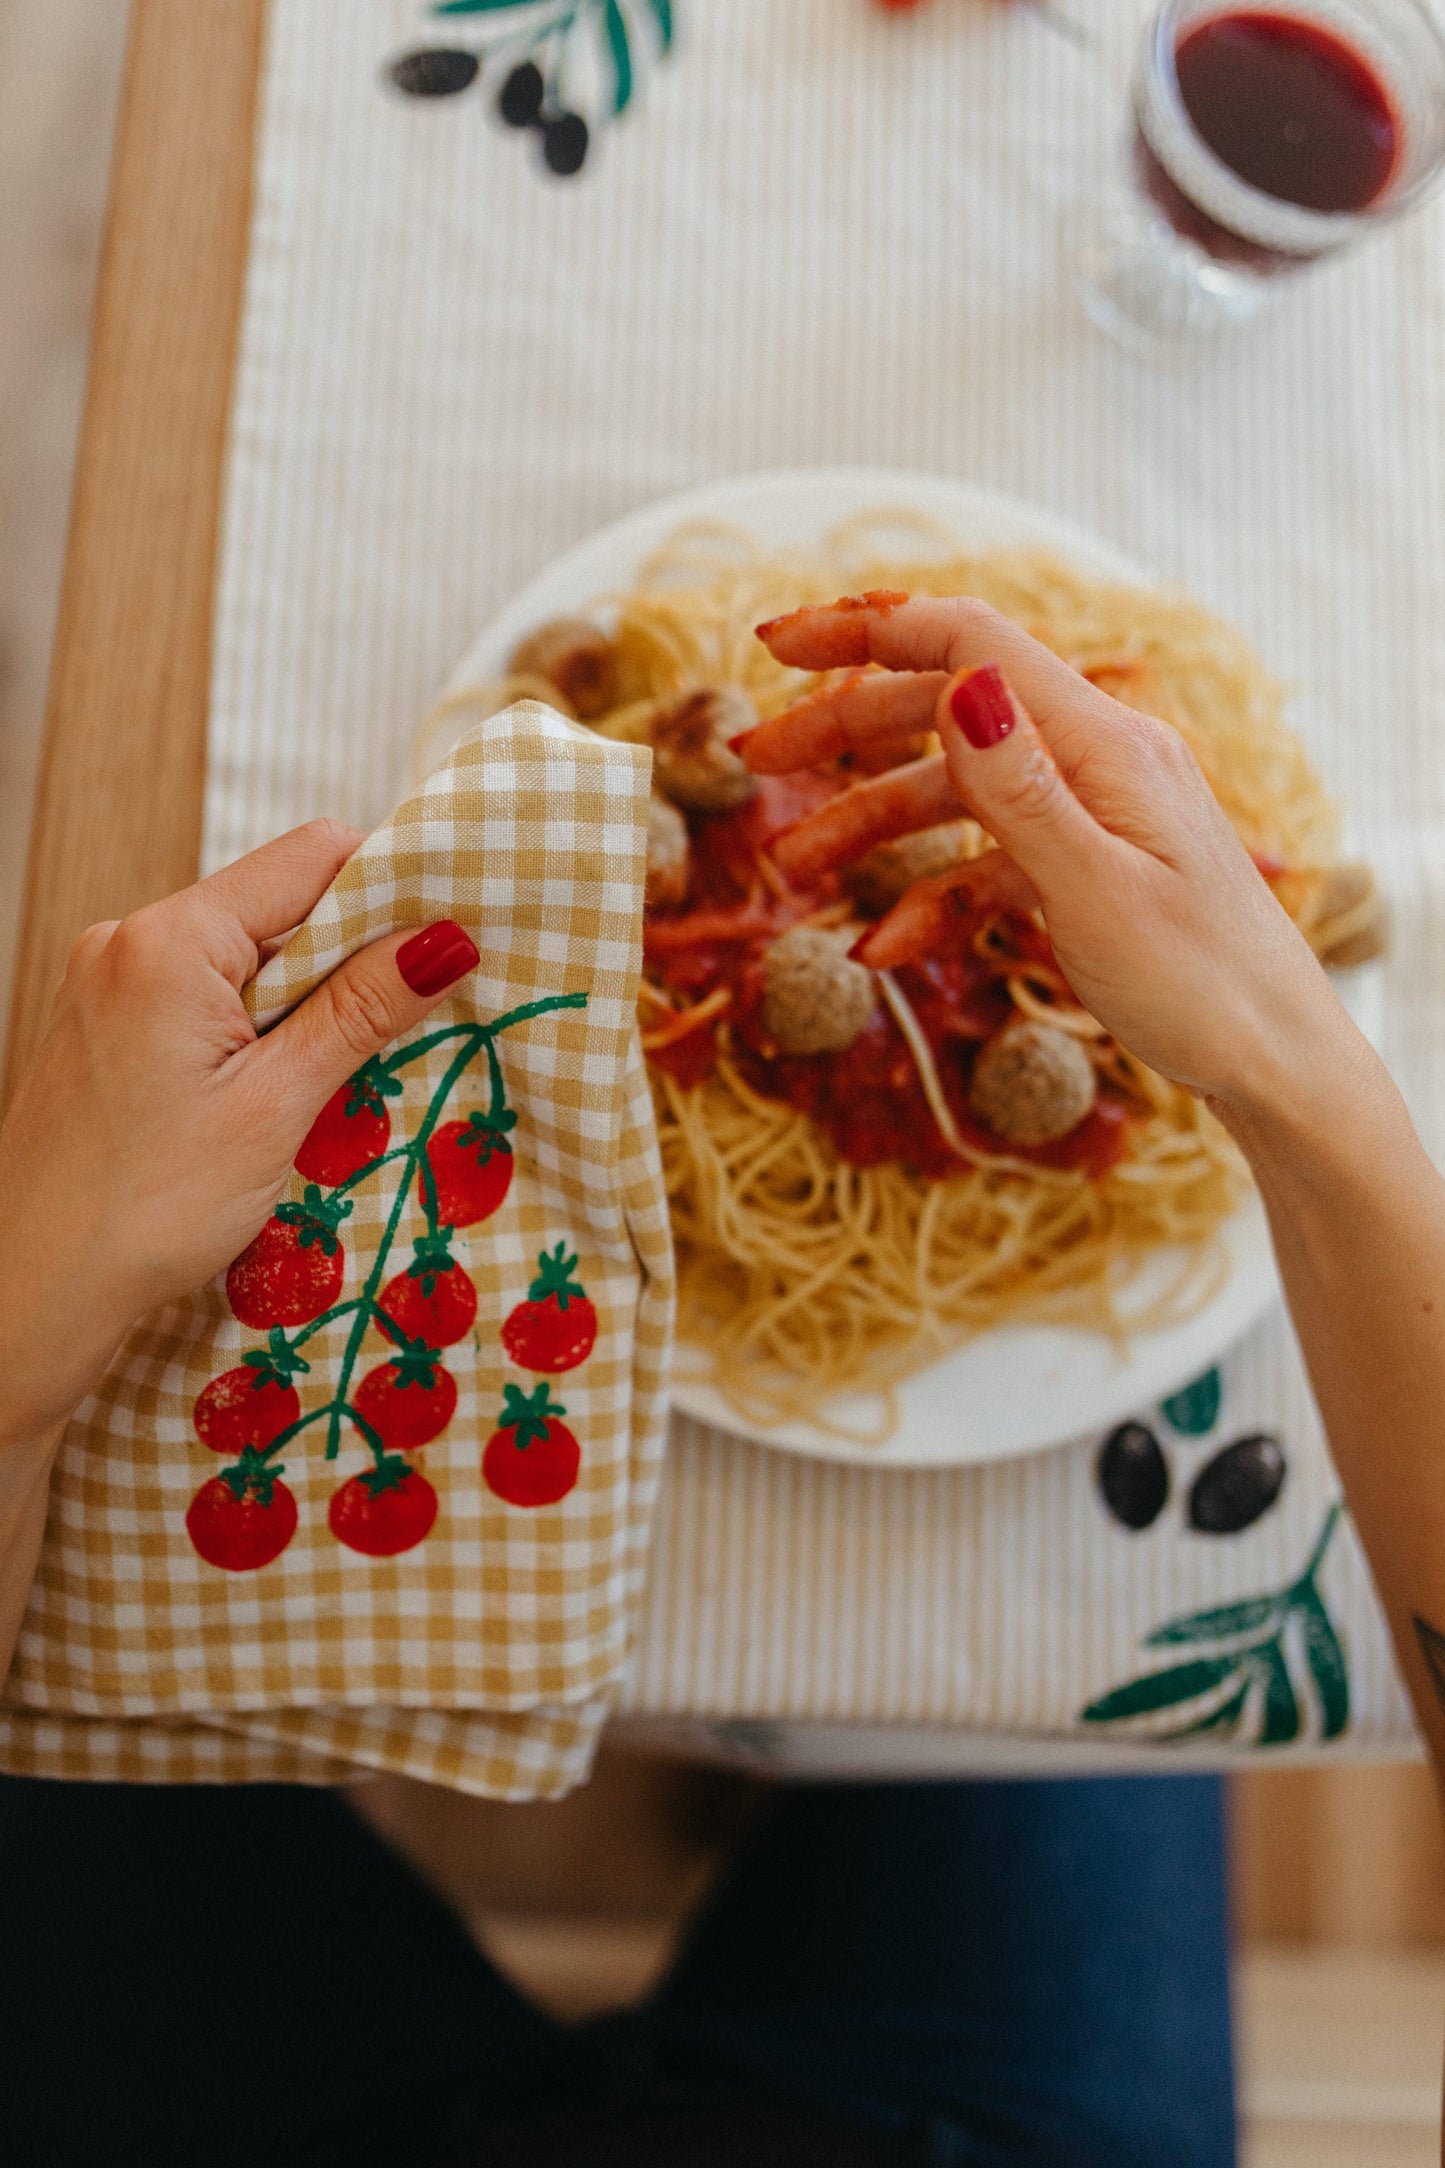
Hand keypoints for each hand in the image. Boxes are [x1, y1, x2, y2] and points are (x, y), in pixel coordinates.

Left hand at [0, 821, 479, 1451]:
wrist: (30, 1292)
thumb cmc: (144, 1210)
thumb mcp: (276, 1106)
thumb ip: (361, 1010)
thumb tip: (447, 938)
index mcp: (171, 939)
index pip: (313, 855)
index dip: (391, 889)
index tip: (447, 948)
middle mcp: (128, 939)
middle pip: (279, 903)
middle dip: (349, 959)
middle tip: (402, 1033)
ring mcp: (108, 980)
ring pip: (245, 956)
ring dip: (304, 1004)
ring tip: (329, 1084)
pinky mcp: (103, 1025)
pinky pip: (204, 995)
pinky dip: (254, 1030)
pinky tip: (272, 1098)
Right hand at [747, 594, 1371, 1117]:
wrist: (1277, 1066)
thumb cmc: (1203, 987)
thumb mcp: (1097, 892)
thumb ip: (1021, 791)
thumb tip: (963, 684)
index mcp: (1102, 742)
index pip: (967, 642)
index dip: (865, 630)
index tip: (771, 646)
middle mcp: (1094, 759)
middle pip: (944, 710)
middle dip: (841, 729)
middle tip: (752, 760)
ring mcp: (1088, 813)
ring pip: (952, 790)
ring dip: (866, 824)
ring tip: (789, 872)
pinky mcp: (1082, 869)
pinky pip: (984, 863)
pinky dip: (927, 898)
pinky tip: (883, 949)